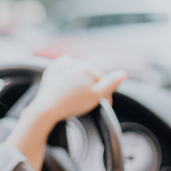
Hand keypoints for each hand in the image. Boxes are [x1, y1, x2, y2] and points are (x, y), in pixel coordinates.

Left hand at [6, 56, 126, 170]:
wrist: (47, 108)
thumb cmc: (72, 103)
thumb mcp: (96, 96)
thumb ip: (111, 83)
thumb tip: (123, 73)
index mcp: (88, 68)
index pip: (102, 80)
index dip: (105, 94)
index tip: (103, 105)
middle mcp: (75, 62)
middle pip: (90, 75)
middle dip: (92, 87)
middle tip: (88, 101)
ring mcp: (62, 65)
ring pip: (77, 71)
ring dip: (80, 80)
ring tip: (77, 94)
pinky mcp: (52, 69)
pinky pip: (64, 67)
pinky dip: (68, 73)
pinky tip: (68, 81)